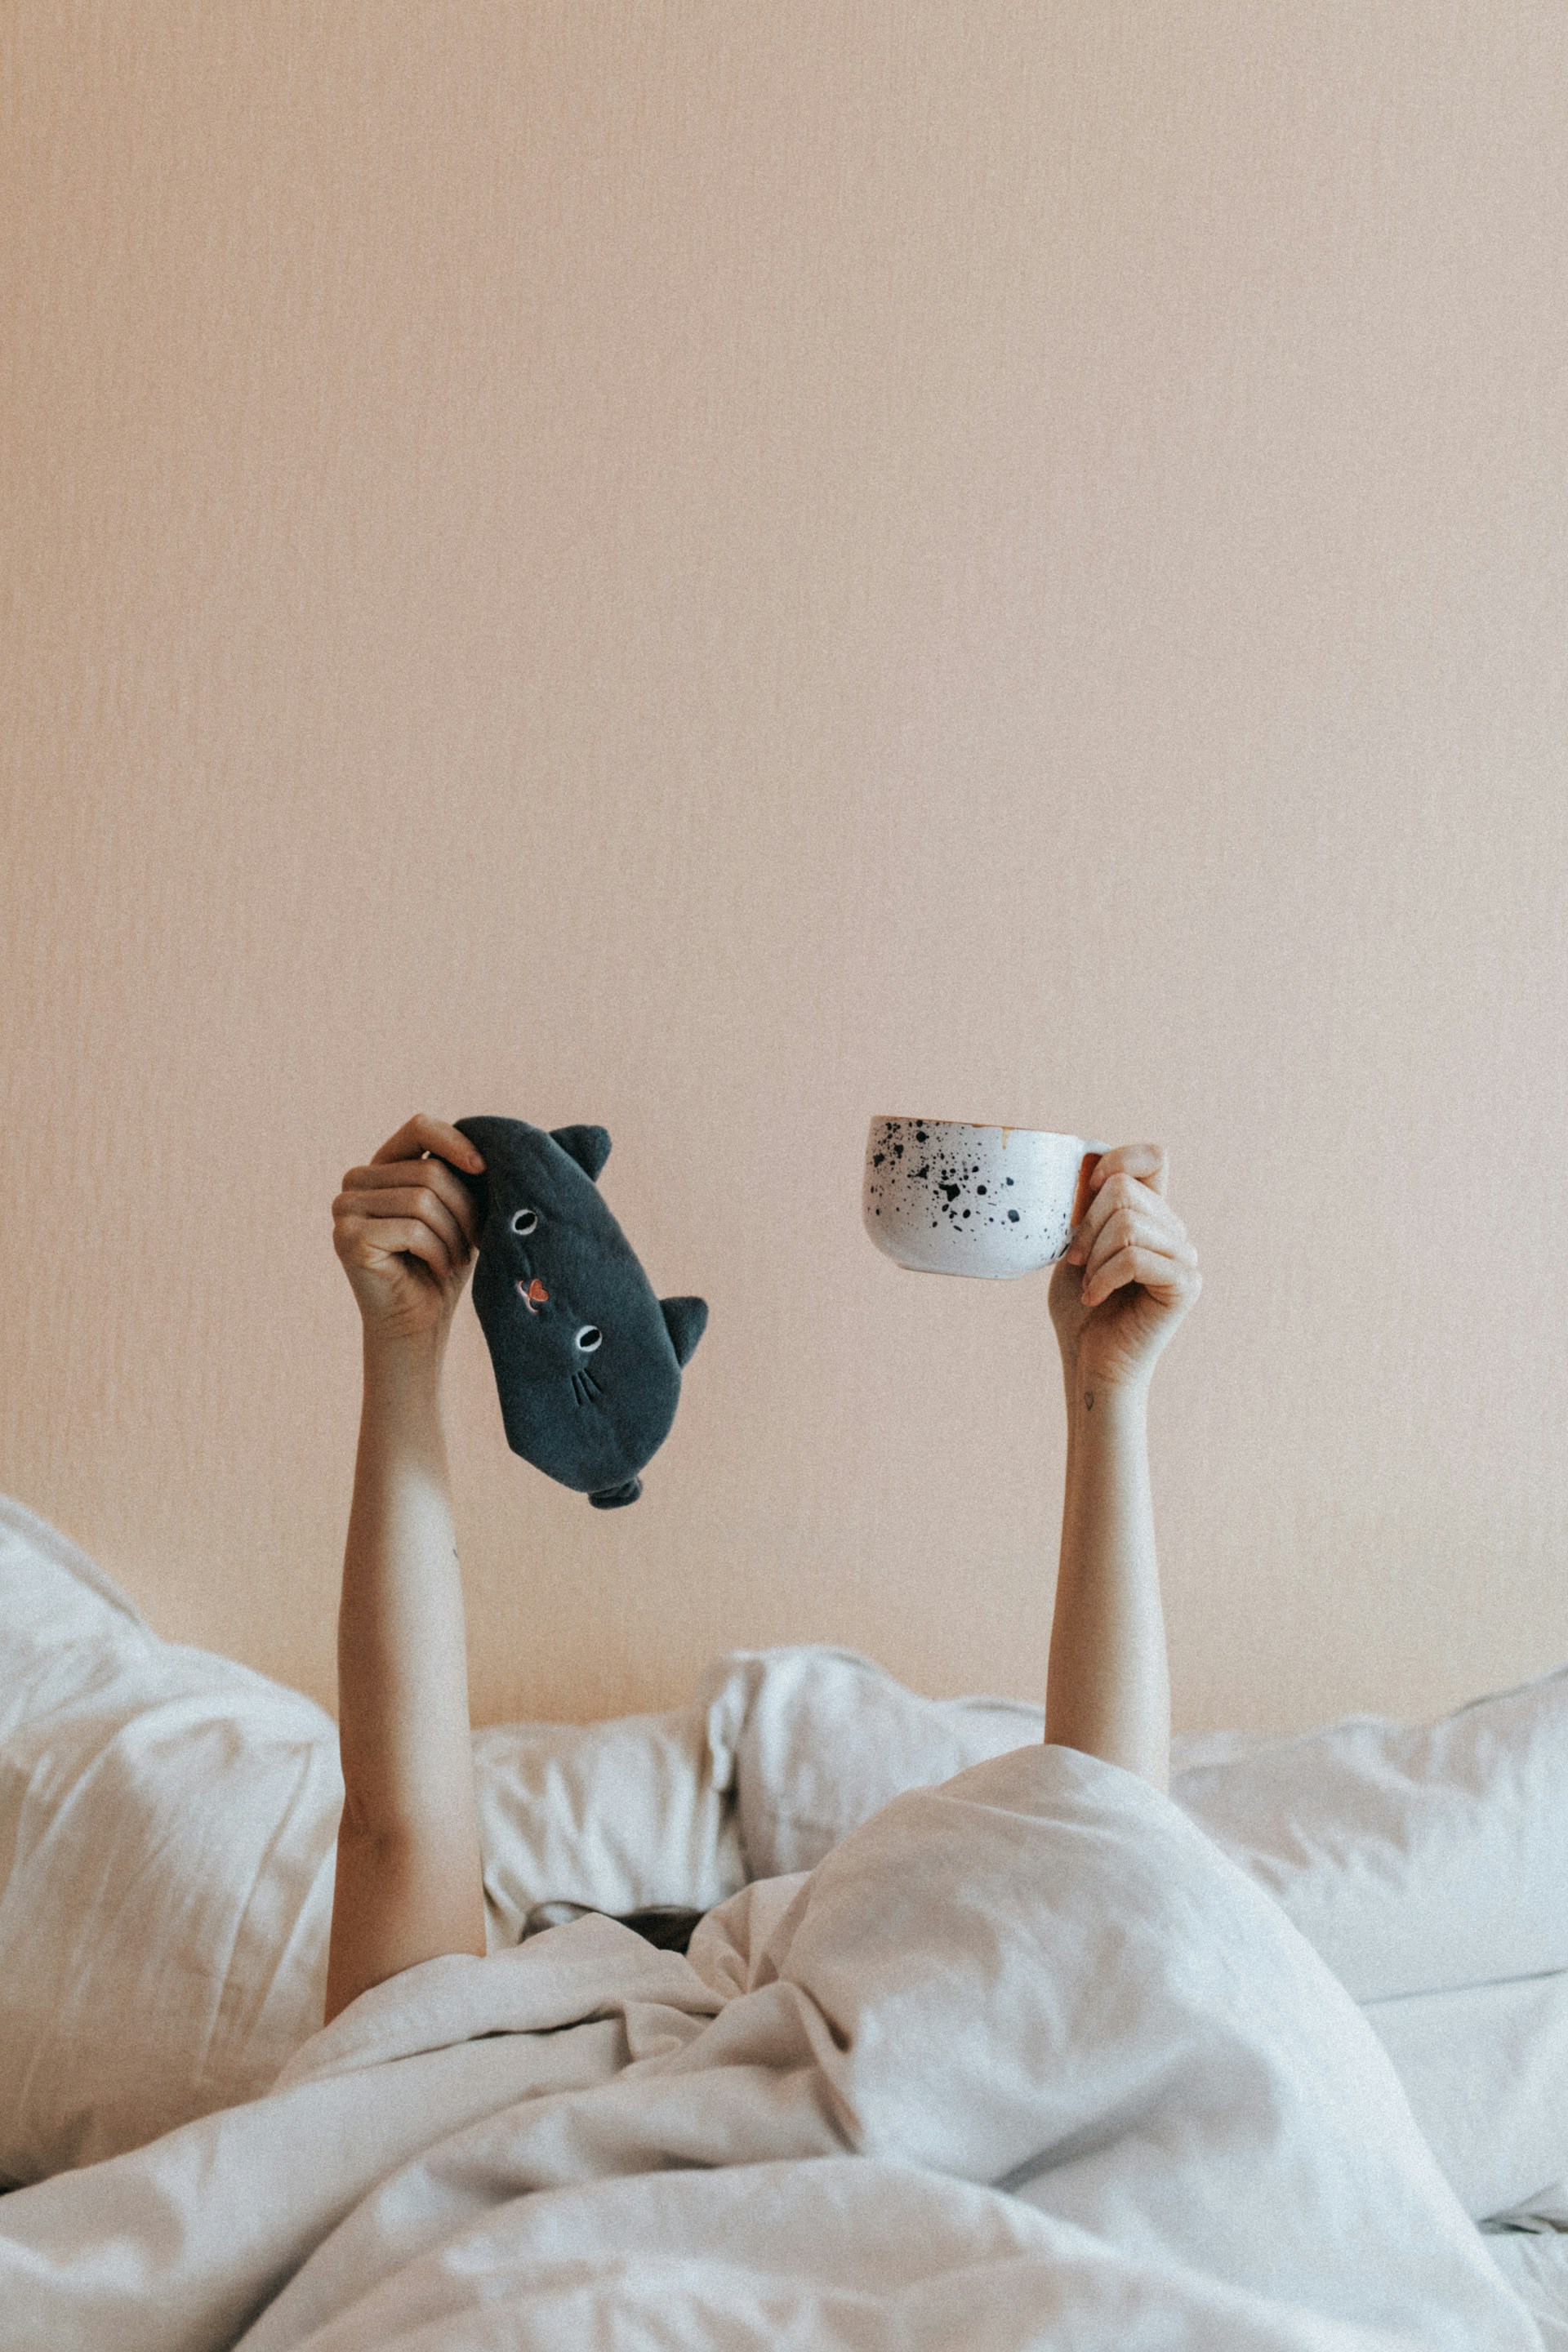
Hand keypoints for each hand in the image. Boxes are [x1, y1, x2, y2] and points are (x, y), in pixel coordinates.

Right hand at [332, 1113, 486, 1348]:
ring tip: (456, 1259)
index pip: (419, 1127)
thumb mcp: (457, 1211)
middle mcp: (356, 1181)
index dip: (456, 1142)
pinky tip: (438, 1269)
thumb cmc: (443, 1264)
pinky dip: (438, 1252)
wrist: (419, 1324)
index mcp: (382, 1166)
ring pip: (423, 1201)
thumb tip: (486, 1150)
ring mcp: (345, 1208)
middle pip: (429, 1172)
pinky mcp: (347, 1238)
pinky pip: (412, 1230)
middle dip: (465, 1211)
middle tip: (474, 1244)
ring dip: (454, 1236)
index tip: (484, 1169)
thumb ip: (460, 1175)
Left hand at [1048, 1144, 1200, 1393]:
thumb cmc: (1081, 1310)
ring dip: (1094, 1258)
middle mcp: (1175, 1232)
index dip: (1117, 1160)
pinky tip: (1096, 1298)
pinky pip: (1136, 1258)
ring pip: (1128, 1224)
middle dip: (1085, 1226)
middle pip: (1125, 1190)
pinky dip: (1104, 1278)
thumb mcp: (1075, 1247)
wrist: (1090, 1364)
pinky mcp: (1186, 1285)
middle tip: (1076, 1262)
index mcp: (1152, 1216)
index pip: (1153, 1157)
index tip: (1086, 1190)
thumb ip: (1086, 1209)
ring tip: (1090, 1285)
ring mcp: (1185, 1258)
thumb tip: (1086, 1173)